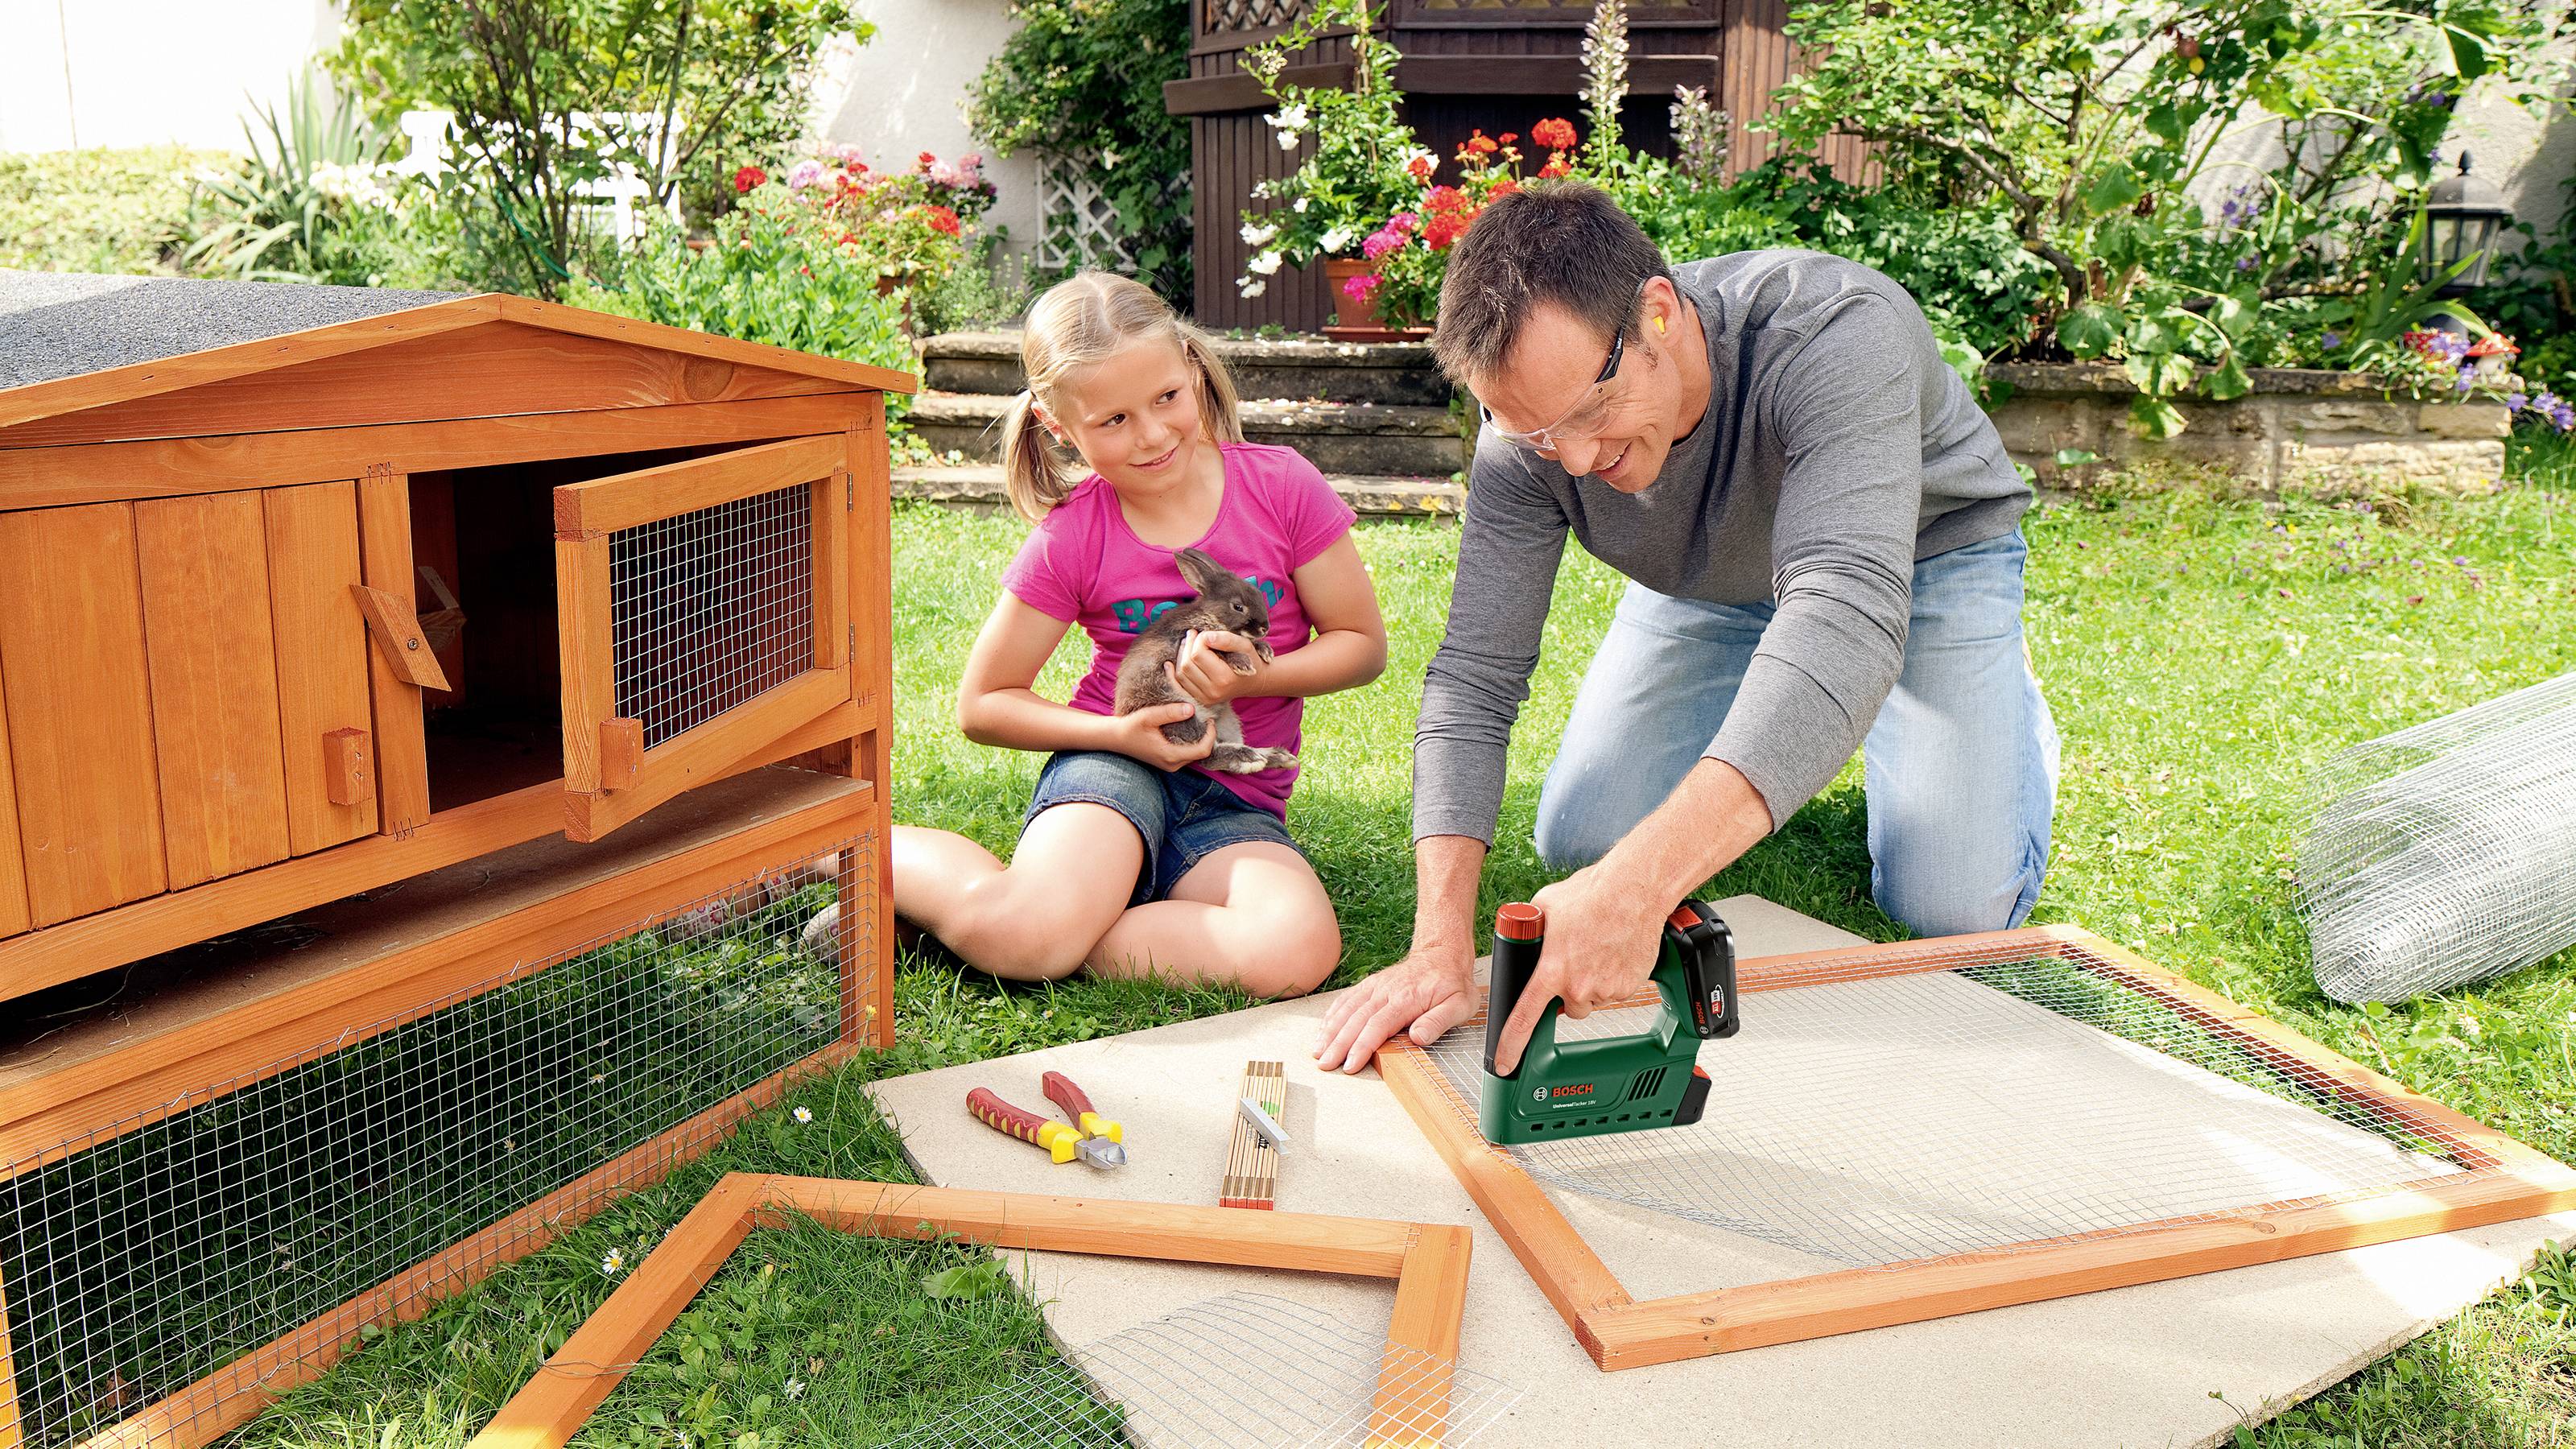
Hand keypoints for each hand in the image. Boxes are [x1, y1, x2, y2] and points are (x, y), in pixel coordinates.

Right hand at [1107, 700, 1212, 770]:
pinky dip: (1191, 743)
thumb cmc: (1130, 727)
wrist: (1116, 738)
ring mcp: (1170, 765)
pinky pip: (1187, 754)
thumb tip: (1191, 709)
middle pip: (1201, 754)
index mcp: (1170, 755)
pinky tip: (1188, 729)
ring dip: (1200, 740)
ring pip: (1195, 755)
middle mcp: (1172, 764)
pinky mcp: (1168, 762)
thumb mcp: (1149, 716)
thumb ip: (1170, 713)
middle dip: (1207, 737)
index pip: (1203, 751)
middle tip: (1205, 718)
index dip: (1211, 736)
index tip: (1209, 720)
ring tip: (1198, 722)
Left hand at [1165, 629, 1264, 707]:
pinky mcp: (1200, 700)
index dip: (1198, 640)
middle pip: (1187, 665)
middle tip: (1193, 634)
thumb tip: (1205, 636)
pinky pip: (1180, 686)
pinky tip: (1170, 663)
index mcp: (1225, 677)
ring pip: (1181, 674)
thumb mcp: (1244, 645)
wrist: (1255, 681)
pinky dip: (1173, 673)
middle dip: (1188, 646)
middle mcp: (1213, 691)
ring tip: (1188, 644)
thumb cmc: (1250, 660)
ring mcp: (1206, 698)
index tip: (1206, 634)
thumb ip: (1226, 639)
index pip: (1198, 654)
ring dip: (1180, 656)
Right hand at [1313, 942, 1477, 1073]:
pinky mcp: (1371, 985)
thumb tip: (1418, 1038)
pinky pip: (1347, 999)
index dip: (1361, 1047)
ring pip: (1347, 1009)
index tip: (1350, 1064)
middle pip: (1356, 1020)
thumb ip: (1439, 1021)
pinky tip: (1323, 1029)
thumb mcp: (1459, 1004)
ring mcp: (1376, 987)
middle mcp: (1386, 991)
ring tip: (1317, 1051)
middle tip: (1325, 1065)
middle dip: (1338, 1044)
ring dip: (1329, 1031)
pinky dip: (1332, 1015)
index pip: (1378, 1025)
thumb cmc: (1452, 983)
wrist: (1443, 953)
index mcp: (1406, 999)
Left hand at [1489, 863, 1666, 1075]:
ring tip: (1596, 950)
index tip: (1505, 1064)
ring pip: (1593, 999)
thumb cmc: (1590, 894)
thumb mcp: (1544, 906)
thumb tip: (1522, 933)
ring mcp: (1607, 989)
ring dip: (1592, 984)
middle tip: (1574, 962)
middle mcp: (1578, 986)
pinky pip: (1616, 991)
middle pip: (1568, 1008)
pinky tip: (1614, 952)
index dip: (1511, 1046)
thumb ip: (1531, 929)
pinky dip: (1614, 978)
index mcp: (1551, 971)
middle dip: (1568, 992)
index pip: (1525, 1018)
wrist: (1633, 891)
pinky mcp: (1630, 986)